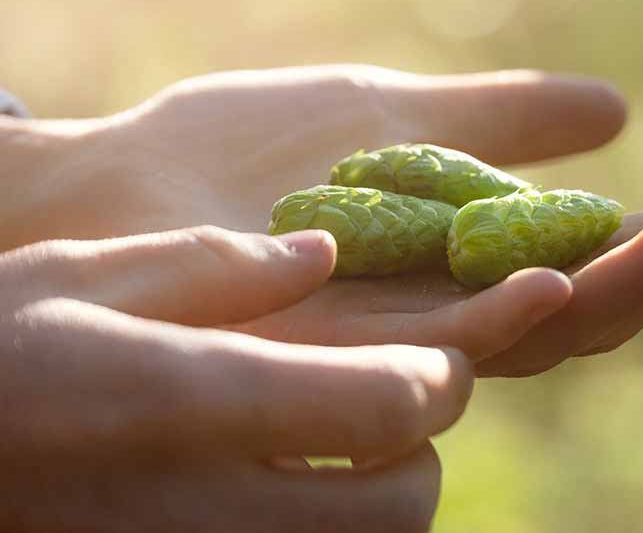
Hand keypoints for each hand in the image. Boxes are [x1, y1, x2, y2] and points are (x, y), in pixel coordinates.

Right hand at [0, 226, 471, 530]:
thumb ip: (214, 265)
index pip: (387, 408)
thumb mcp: (79, 278)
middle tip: (381, 401)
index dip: (440, 380)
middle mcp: (202, 508)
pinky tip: (275, 492)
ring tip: (326, 449)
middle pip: (403, 503)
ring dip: (377, 502)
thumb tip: (321, 255)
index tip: (436, 355)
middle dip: (418, 448)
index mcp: (189, 401)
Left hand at [3, 65, 642, 374]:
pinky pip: (434, 351)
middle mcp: (451, 312)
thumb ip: (500, 119)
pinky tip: (554, 278)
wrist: (125, 188)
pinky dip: (502, 319)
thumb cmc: (247, 154)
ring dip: (618, 291)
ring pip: (531, 337)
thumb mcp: (396, 115)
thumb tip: (618, 109)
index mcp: (471, 254)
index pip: (596, 259)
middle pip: (586, 308)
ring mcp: (400, 344)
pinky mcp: (341, 361)